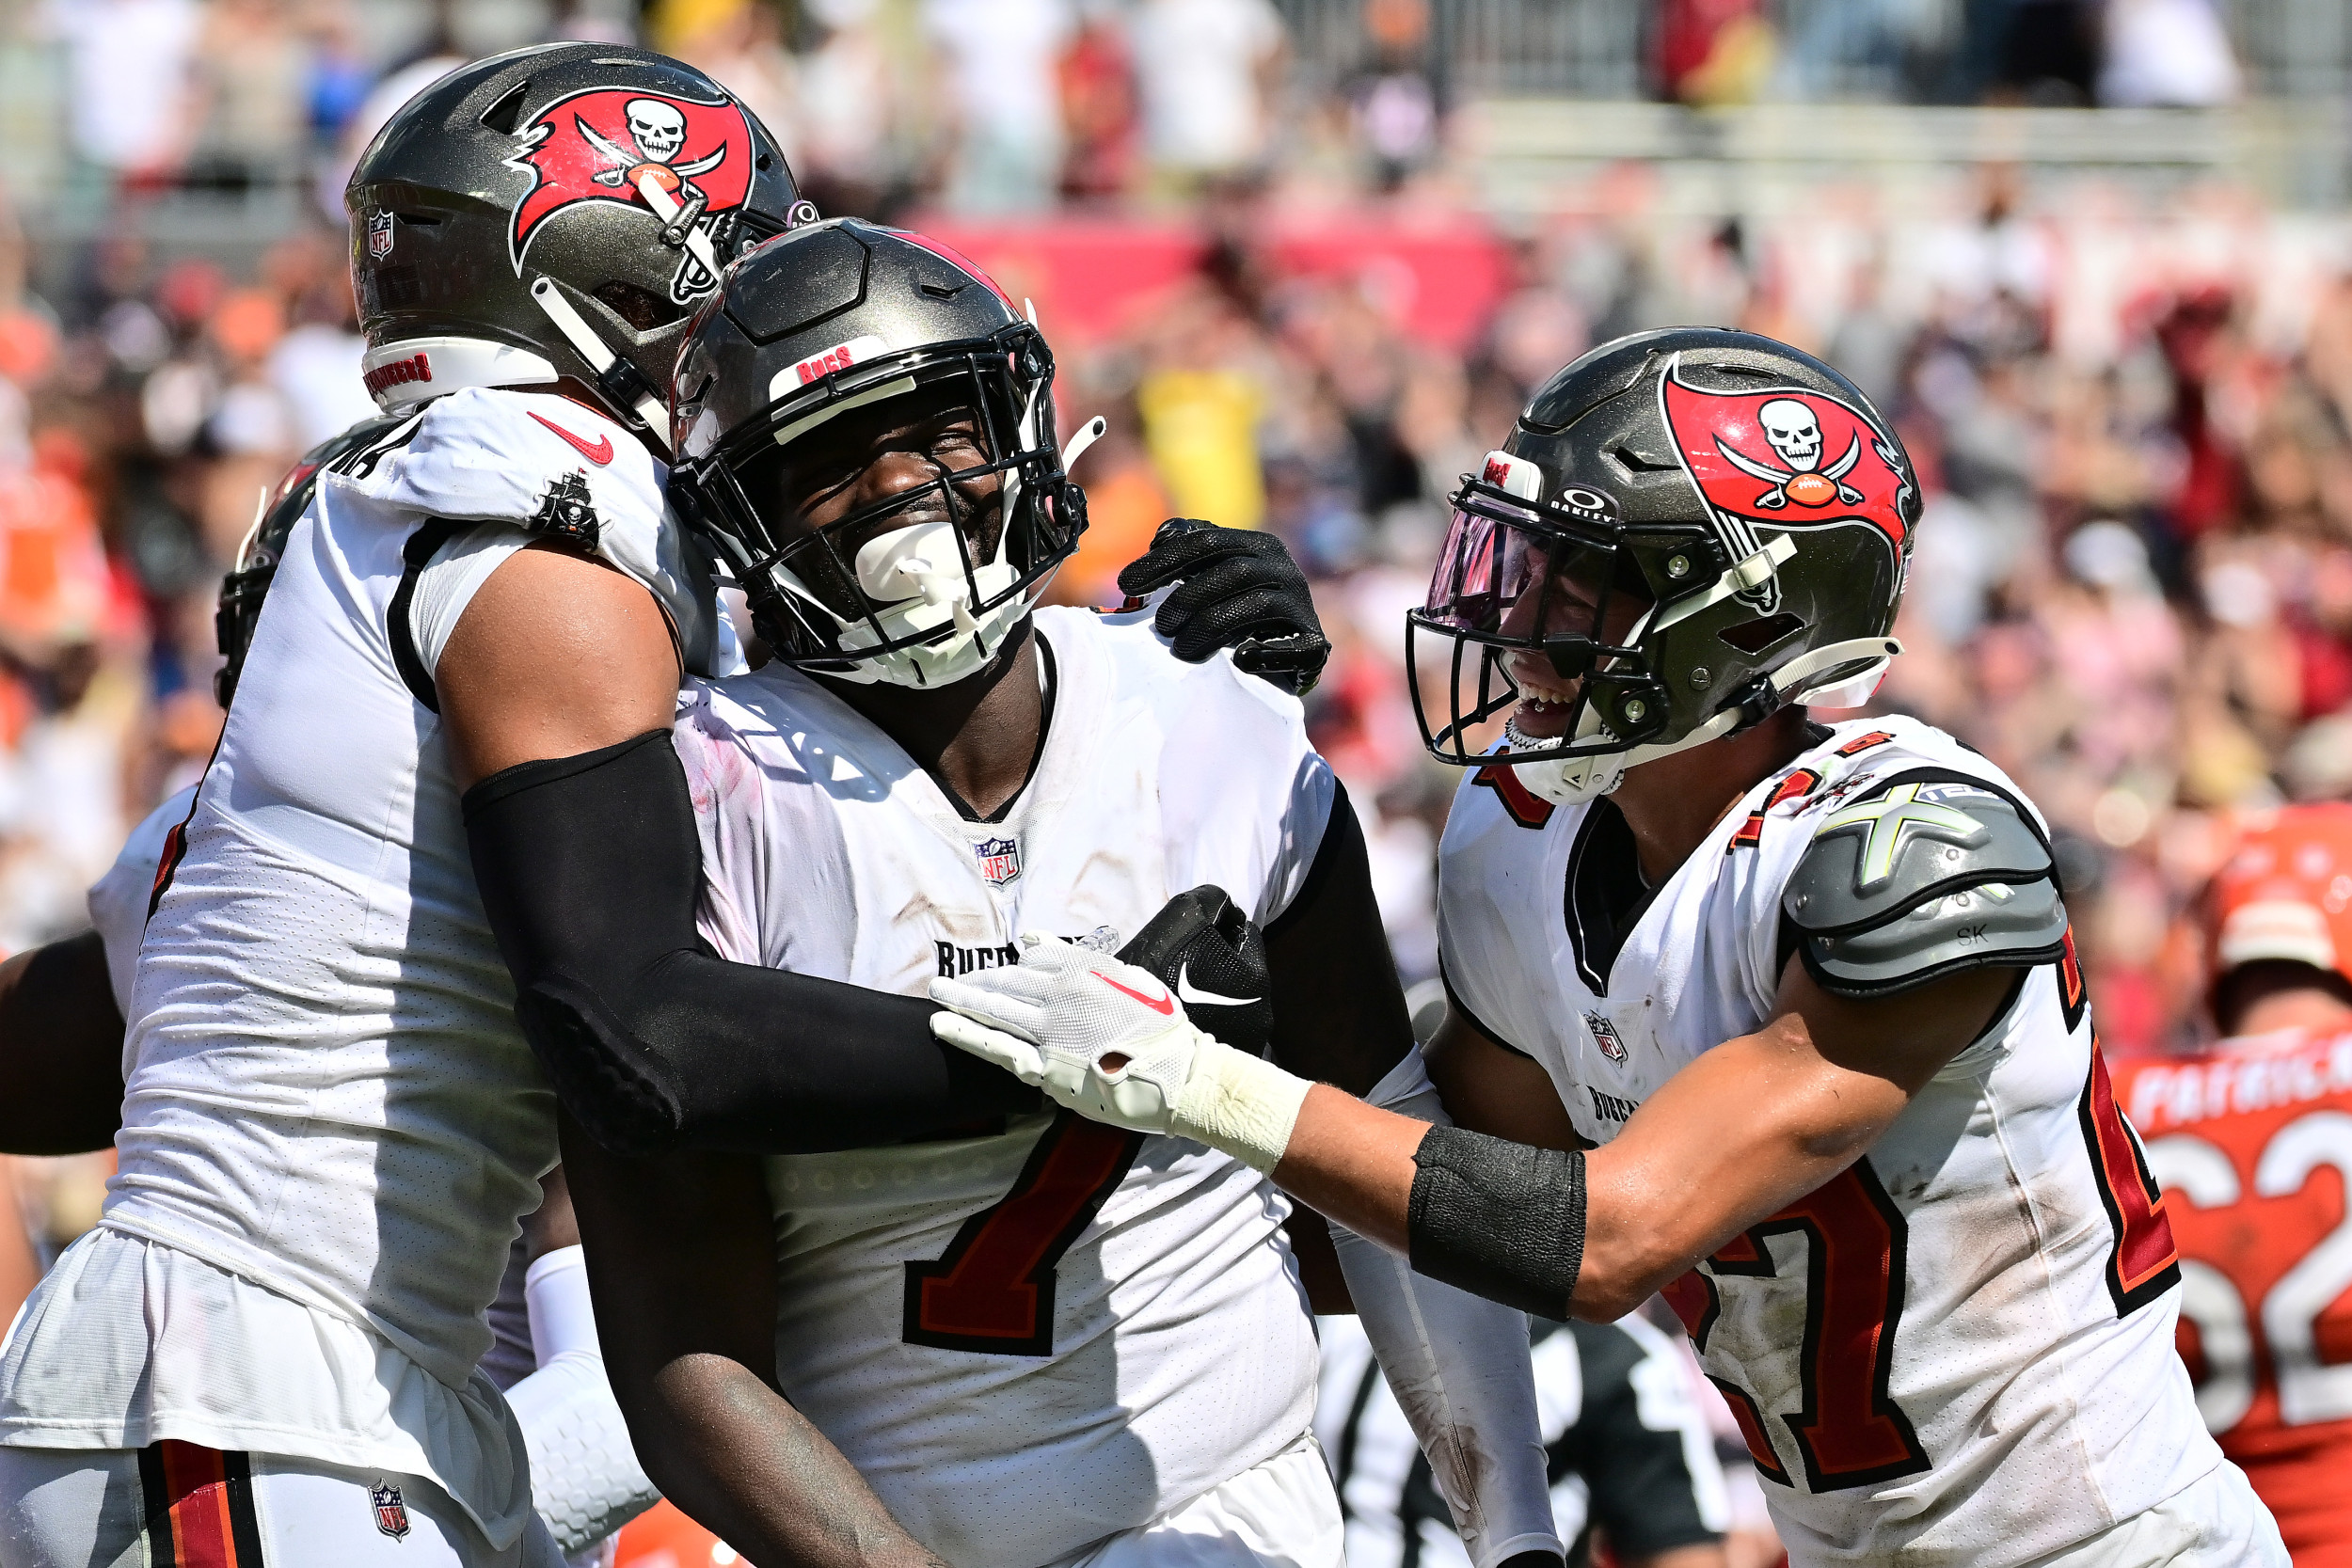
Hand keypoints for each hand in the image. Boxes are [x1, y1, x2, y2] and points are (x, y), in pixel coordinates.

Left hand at [929, 918, 1312, 1170]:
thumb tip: (1038, 941)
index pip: (1036, 956)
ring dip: (961, 998)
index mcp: (1085, 969)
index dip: (1013, 961)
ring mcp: (1049, 1030)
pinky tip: (941, 1025)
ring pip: (995, 1009)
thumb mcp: (1133, 979)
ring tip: (937, 991)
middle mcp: (1061, 993)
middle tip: (949, 979)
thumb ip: (1088, 959)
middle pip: (1006, 981)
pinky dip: (966, 1034)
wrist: (1179, 1077)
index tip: (999, 966)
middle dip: (976, 979)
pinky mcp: (1044, 1066)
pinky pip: (996, 1047)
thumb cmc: (1165, 1032)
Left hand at [1118, 519, 1329, 695]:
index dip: (1163, 561)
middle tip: (1161, 625)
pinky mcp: (1315, 643)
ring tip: (1183, 647)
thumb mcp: (1212, 577)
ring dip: (1213, 625)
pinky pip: (1293, 647)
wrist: (1288, 655)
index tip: (1125, 584)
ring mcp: (1302, 605)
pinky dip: (1265, 653)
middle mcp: (1284, 568)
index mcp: (1258, 545)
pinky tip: (1239, 659)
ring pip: (1257, 604)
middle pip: (1233, 571)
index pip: (1207, 540)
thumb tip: (1160, 537)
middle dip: (1188, 597)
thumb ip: (1187, 553)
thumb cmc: (1237, 613)